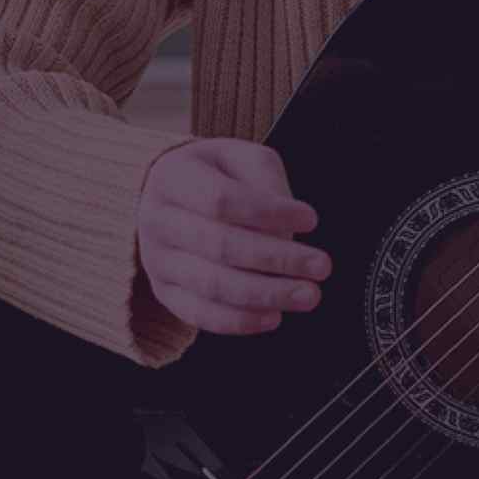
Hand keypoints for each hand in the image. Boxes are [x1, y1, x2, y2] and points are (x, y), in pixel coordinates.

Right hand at [134, 137, 329, 335]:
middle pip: (220, 245)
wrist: (167, 199)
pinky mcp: (165, 292)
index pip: (222, 199)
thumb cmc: (214, 176)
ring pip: (213, 285)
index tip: (310, 220)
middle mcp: (157, 220)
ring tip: (308, 295)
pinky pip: (201, 314)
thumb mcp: (239, 158)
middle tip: (322, 266)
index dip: (269, 212)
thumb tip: (283, 229)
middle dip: (277, 259)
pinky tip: (274, 316)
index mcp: (172, 178)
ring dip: (266, 295)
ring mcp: (157, 260)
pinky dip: (240, 321)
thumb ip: (264, 181)